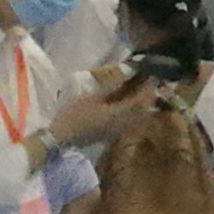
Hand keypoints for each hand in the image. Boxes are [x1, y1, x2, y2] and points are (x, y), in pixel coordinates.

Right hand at [49, 78, 163, 147]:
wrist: (60, 138)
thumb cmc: (75, 115)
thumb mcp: (92, 97)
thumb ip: (112, 87)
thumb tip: (128, 74)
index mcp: (120, 114)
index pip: (142, 100)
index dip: (149, 87)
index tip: (153, 76)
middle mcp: (123, 124)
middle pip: (144, 110)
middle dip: (149, 96)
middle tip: (150, 83)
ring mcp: (118, 131)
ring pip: (139, 118)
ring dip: (144, 105)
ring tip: (142, 93)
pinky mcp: (112, 135)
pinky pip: (131, 123)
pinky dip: (136, 113)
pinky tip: (130, 107)